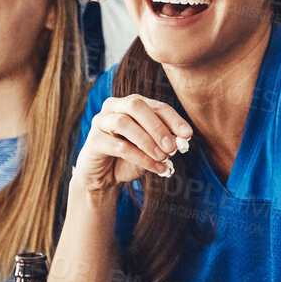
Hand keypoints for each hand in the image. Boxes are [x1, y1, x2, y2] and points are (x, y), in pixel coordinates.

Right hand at [73, 95, 192, 196]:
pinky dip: (140, 157)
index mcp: (132, 104)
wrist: (103, 177)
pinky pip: (118, 145)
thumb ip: (164, 140)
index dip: (173, 118)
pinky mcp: (93, 140)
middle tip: (173, 147)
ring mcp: (101, 121)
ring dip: (147, 141)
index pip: (155, 105)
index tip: (188, 134)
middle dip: (157, 126)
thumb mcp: (152, 148)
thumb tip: (182, 138)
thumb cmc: (129, 158)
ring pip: (123, 123)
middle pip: (136, 106)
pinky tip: (155, 167)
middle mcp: (114, 106)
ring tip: (163, 157)